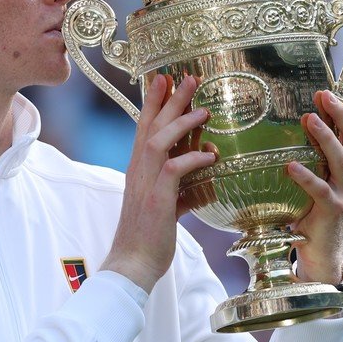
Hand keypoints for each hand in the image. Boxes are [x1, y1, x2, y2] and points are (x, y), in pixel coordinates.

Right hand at [103, 74, 212, 292]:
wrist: (132, 264)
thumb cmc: (150, 237)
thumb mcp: (169, 206)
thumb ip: (185, 187)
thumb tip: (208, 175)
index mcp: (138, 170)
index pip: (144, 128)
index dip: (154, 103)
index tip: (165, 80)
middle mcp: (138, 171)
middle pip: (151, 126)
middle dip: (169, 100)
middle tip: (187, 77)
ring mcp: (145, 184)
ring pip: (159, 140)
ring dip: (182, 122)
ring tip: (203, 109)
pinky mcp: (157, 200)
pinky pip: (174, 170)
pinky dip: (193, 159)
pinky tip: (210, 155)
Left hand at [287, 66, 342, 284]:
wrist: (321, 255)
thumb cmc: (312, 212)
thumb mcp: (314, 176)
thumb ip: (310, 152)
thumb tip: (294, 118)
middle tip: (323, 93)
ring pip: (342, 159)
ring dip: (326, 137)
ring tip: (309, 118)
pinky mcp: (332, 212)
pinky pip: (320, 191)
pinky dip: (306, 177)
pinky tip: (290, 166)